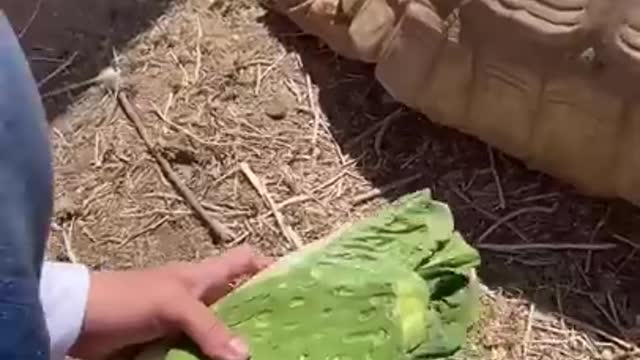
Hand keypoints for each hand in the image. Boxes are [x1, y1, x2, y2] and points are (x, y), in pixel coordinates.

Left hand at [68, 245, 273, 359]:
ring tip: (268, 355)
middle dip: (263, 315)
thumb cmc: (128, 299)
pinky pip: (200, 355)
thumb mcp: (172, 305)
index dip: (270, 266)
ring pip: (222, 333)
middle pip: (241, 302)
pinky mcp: (169, 347)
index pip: (244, 261)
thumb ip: (208, 327)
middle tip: (290, 333)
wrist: (77, 322)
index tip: (295, 284)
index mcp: (203, 276)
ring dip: (239, 346)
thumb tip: (246, 355)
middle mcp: (199, 298)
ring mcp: (185, 325)